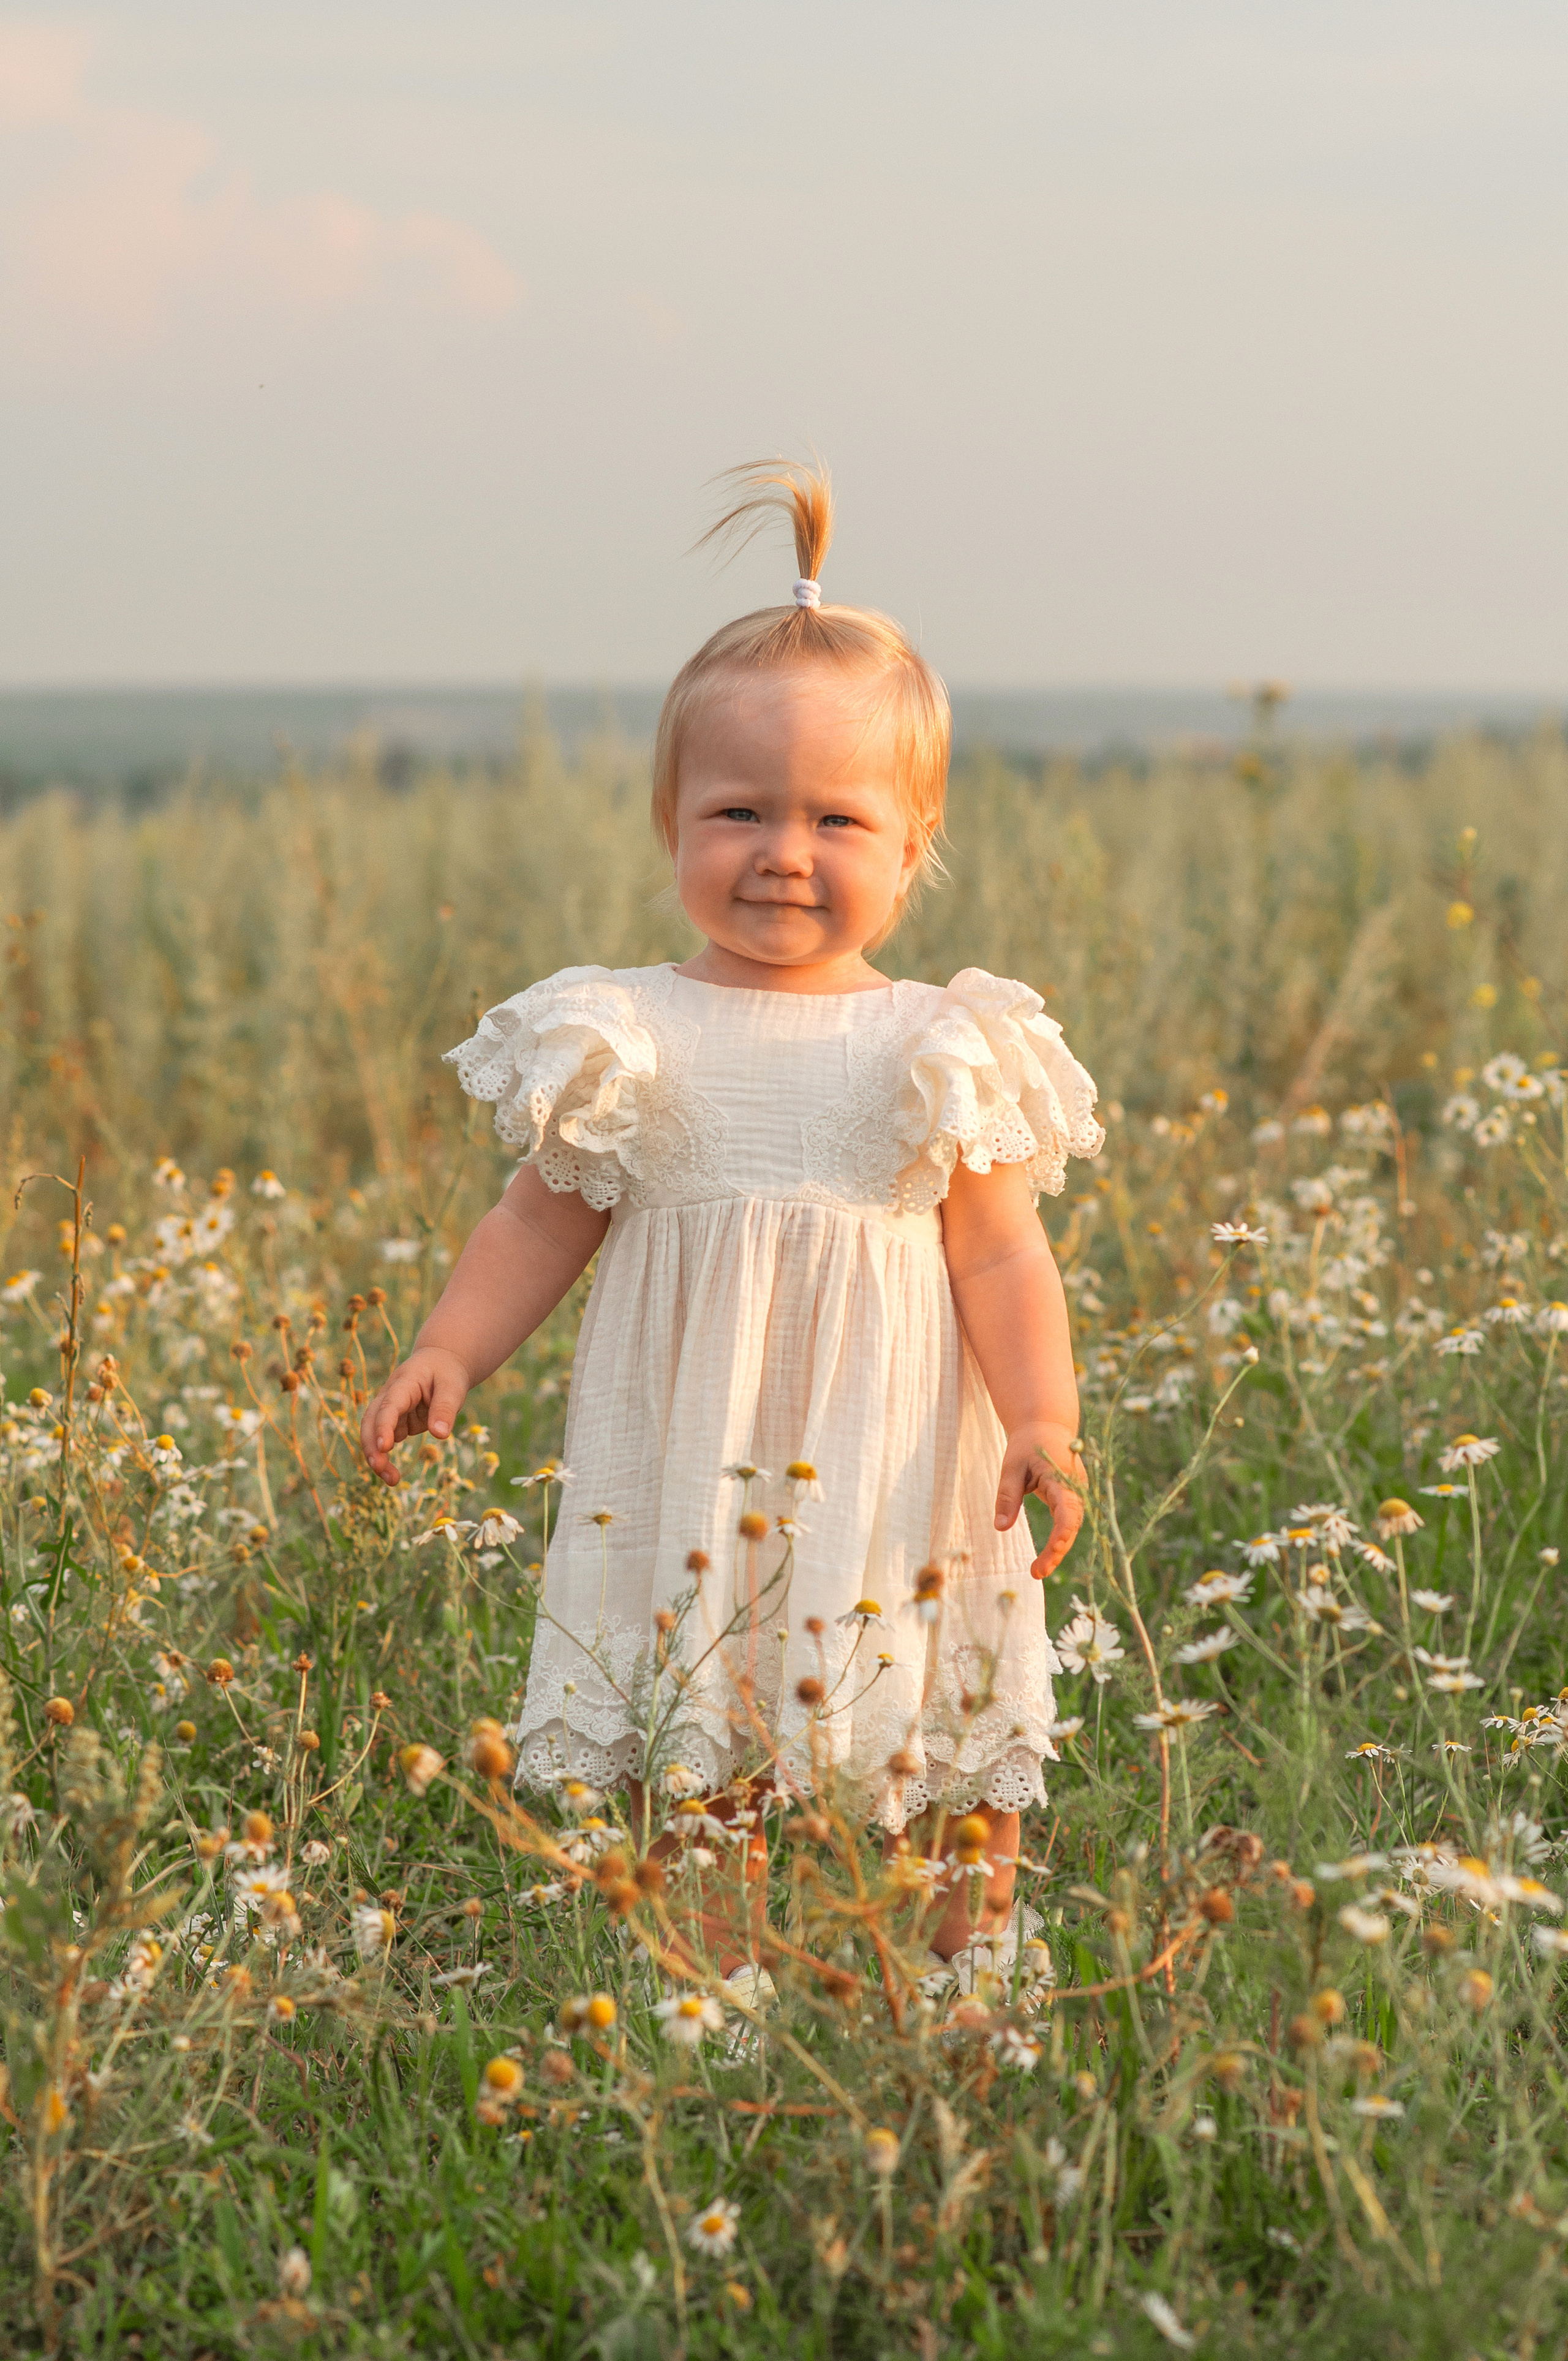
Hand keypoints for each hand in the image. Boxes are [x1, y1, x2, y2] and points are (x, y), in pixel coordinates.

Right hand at [360, 1347, 470, 1484]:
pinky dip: (385, 1458)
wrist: (441, 1364)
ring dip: (377, 1457)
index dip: (385, 1426)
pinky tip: (393, 1475)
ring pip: (374, 1434)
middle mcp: (389, 1396)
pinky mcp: (395, 1422)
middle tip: (380, 1469)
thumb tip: (440, 1435)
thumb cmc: (446, 1373)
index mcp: (404, 1383)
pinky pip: (387, 1441)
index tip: (385, 1447)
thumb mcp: (453, 1387)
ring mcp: (390, 1410)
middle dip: (371, 1446)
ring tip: (391, 1480)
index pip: (389, 1405)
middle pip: (371, 1420)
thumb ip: (445, 1408)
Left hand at [994, 1422, 1084, 1579]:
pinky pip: (1069, 1523)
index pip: (1067, 1511)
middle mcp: (1077, 1488)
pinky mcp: (1074, 1498)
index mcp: (1062, 1477)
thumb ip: (1007, 1496)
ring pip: (1072, 1527)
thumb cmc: (1027, 1445)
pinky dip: (1059, 1541)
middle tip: (1036, 1573)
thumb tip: (1000, 1527)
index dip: (1061, 1535)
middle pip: (1072, 1525)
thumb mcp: (1011, 1466)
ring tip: (1038, 1571)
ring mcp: (1078, 1493)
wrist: (1047, 1426)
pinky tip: (1046, 1558)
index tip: (1050, 1553)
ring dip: (1058, 1550)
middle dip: (1056, 1551)